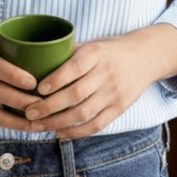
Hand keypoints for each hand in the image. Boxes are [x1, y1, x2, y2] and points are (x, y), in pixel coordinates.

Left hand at [21, 24, 176, 138]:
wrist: (147, 57)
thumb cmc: (110, 50)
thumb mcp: (92, 44)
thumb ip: (68, 53)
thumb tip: (35, 62)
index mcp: (97, 54)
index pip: (74, 67)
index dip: (55, 79)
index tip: (37, 88)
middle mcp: (106, 74)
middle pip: (75, 94)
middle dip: (49, 106)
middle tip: (29, 113)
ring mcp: (114, 93)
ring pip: (83, 113)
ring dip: (58, 122)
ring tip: (39, 126)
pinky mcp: (119, 108)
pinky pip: (96, 125)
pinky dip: (76, 132)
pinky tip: (59, 132)